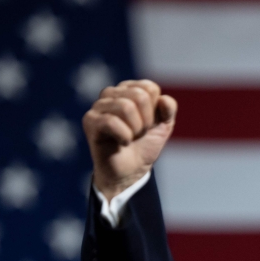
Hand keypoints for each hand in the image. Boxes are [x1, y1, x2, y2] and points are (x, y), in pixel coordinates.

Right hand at [82, 79, 177, 200]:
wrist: (131, 172)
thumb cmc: (144, 146)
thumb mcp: (164, 126)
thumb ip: (169, 109)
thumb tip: (163, 99)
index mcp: (129, 89)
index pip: (149, 88)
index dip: (155, 111)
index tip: (148, 124)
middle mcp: (111, 93)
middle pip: (139, 96)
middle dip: (146, 121)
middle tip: (138, 133)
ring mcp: (98, 106)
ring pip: (126, 107)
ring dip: (135, 130)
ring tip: (130, 138)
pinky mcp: (90, 121)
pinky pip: (111, 121)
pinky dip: (124, 136)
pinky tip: (122, 142)